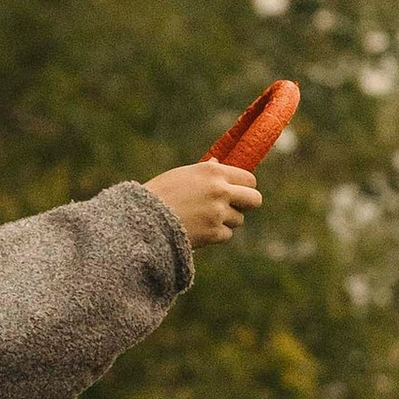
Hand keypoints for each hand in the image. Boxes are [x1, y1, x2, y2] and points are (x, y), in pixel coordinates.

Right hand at [145, 160, 260, 247]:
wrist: (143, 219)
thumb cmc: (159, 194)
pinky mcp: (214, 233)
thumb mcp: (181, 175)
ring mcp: (218, 213)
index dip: (244, 187)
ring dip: (226, 221)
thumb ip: (205, 171)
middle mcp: (220, 190)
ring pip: (238, 219)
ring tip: (204, 218)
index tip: (238, 191)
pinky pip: (227, 234)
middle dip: (247, 204)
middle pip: (254, 199)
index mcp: (213, 172)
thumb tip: (219, 163)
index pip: (248, 179)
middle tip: (236, 207)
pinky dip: (216, 234)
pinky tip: (199, 229)